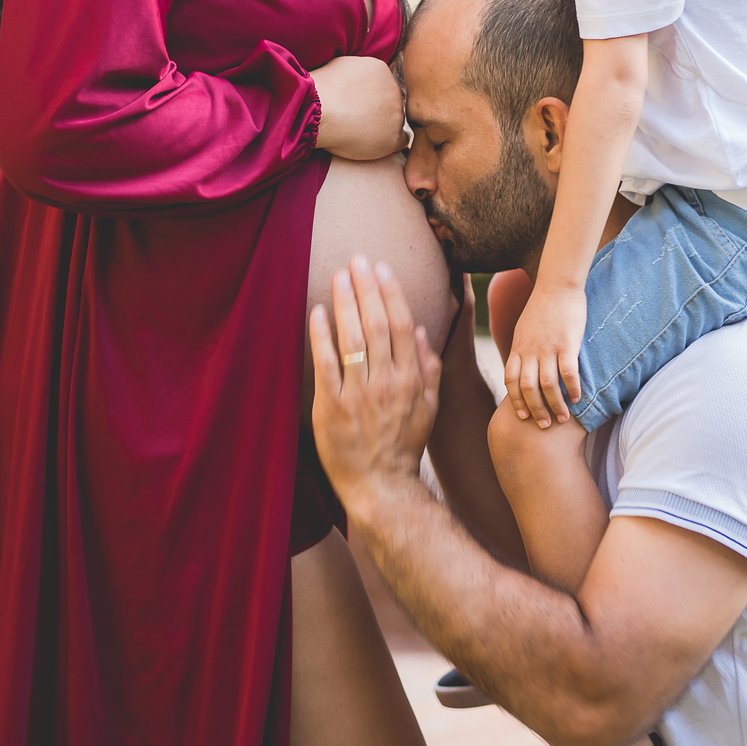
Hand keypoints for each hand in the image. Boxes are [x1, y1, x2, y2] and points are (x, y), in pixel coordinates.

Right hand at [309, 56, 407, 159]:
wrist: (320, 110)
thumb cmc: (321, 92)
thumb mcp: (340, 67)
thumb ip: (357, 73)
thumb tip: (357, 79)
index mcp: (381, 69)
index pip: (381, 85)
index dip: (368, 98)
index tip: (354, 106)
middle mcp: (393, 88)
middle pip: (390, 102)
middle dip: (377, 111)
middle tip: (355, 120)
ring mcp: (397, 112)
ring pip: (395, 121)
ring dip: (382, 128)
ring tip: (357, 132)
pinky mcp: (394, 135)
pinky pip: (402, 140)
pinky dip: (389, 144)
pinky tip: (373, 144)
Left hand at [309, 254, 440, 515]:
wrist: (381, 486)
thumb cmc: (404, 445)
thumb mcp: (429, 408)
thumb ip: (428, 369)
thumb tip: (425, 331)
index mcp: (411, 379)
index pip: (404, 325)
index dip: (392, 293)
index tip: (382, 268)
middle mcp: (387, 383)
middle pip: (378, 324)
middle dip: (367, 288)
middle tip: (357, 259)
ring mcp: (359, 395)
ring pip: (353, 339)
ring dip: (346, 303)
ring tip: (339, 275)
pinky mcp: (332, 407)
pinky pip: (326, 365)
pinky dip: (322, 336)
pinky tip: (318, 312)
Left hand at [504, 285, 585, 426]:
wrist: (557, 285)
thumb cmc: (543, 307)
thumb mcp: (524, 328)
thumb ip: (523, 348)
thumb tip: (523, 366)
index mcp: (518, 347)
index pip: (511, 381)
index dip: (515, 401)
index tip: (522, 416)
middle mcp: (530, 350)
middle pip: (527, 388)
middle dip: (535, 410)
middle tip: (544, 425)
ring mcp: (548, 347)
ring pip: (547, 385)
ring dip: (555, 405)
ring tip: (563, 418)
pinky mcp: (567, 343)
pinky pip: (568, 372)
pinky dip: (572, 388)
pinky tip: (579, 399)